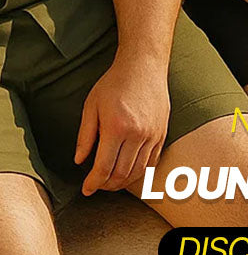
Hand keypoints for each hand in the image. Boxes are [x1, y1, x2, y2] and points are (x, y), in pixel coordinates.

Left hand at [75, 55, 169, 195]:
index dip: (93, 183)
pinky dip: (139, 172)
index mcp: (116, 127)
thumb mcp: (92, 105)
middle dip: (107, 185)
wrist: (144, 65)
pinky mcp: (162, 133)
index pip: (103, 167)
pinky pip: (152, 162)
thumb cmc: (115, 83)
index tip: (86, 189)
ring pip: (138, 171)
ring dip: (123, 182)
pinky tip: (129, 170)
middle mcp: (137, 134)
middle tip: (97, 185)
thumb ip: (85, 135)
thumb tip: (79, 161)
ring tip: (111, 181)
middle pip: (121, 174)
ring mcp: (152, 134)